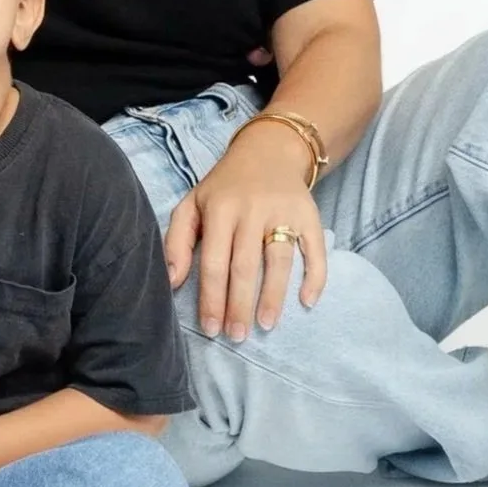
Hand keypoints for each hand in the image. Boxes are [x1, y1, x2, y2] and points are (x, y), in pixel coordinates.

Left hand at [164, 120, 328, 339]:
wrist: (268, 150)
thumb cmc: (224, 187)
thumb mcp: (192, 203)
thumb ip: (177, 240)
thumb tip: (171, 282)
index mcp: (219, 208)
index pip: (214, 261)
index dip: (211, 298)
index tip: (211, 329)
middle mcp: (251, 209)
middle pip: (245, 265)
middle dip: (239, 305)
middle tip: (237, 336)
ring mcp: (283, 211)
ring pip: (279, 259)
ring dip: (273, 296)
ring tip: (266, 325)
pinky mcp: (309, 213)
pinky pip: (315, 248)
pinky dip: (315, 276)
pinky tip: (307, 301)